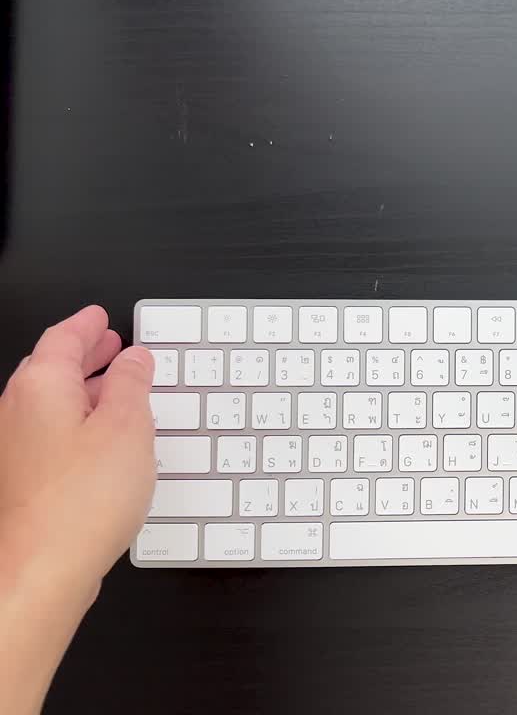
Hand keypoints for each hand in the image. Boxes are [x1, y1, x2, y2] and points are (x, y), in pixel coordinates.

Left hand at [0, 306, 155, 714]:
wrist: (39, 568)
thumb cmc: (80, 502)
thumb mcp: (128, 427)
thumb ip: (132, 385)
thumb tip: (134, 358)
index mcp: (41, 386)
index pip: (63, 338)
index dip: (87, 325)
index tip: (100, 316)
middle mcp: (18, 411)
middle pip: (50, 369)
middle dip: (84, 356)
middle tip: (110, 345)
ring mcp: (15, 448)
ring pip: (50, 403)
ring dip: (83, 391)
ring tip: (116, 390)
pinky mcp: (22, 481)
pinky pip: (50, 435)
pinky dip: (77, 424)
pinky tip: (102, 442)